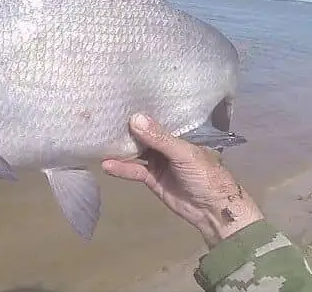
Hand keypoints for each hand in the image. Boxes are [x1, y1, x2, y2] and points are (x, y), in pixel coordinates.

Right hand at [102, 114, 263, 247]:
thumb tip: (134, 118)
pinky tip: (107, 165)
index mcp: (180, 133)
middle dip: (126, 129)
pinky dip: (121, 168)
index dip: (141, 112)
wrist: (212, 210)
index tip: (118, 101)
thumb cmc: (206, 175)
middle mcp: (167, 145)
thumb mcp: (184, 153)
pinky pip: (134, 171)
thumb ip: (160, 138)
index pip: (157, 118)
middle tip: (102, 119)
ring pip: (136, 152)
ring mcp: (158, 162)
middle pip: (143, 135)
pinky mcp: (151, 179)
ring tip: (99, 142)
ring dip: (120, 149)